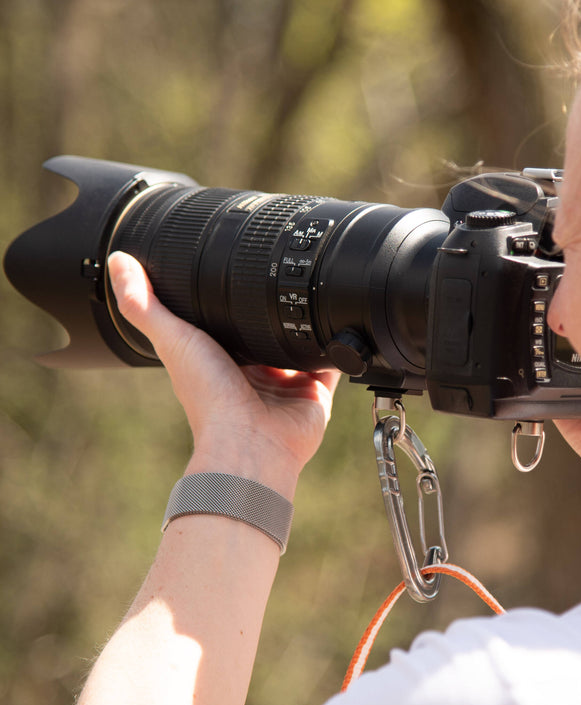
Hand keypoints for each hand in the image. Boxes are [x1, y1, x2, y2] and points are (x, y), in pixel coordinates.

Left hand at [107, 251, 338, 496]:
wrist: (252, 443)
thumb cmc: (210, 400)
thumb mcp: (171, 340)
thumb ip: (144, 304)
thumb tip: (117, 260)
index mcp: (220, 360)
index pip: (227, 321)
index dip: (229, 297)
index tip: (234, 267)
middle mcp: (254, 372)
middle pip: (267, 332)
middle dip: (274, 309)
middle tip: (283, 274)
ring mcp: (288, 383)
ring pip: (302, 345)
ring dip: (308, 325)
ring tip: (316, 291)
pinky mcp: (317, 392)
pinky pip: (332, 363)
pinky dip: (338, 347)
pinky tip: (339, 324)